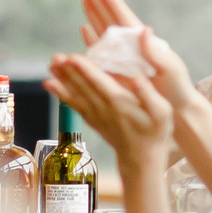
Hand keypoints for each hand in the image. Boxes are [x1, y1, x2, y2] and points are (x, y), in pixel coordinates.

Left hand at [47, 49, 175, 175]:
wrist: (140, 156)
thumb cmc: (155, 132)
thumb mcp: (162, 113)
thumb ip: (149, 95)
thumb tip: (138, 78)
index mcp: (121, 103)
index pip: (101, 84)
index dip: (87, 70)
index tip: (73, 58)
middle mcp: (104, 108)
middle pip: (84, 86)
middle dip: (69, 71)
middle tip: (56, 56)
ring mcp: (95, 114)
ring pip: (75, 93)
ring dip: (62, 79)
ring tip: (51, 64)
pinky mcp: (90, 118)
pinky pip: (73, 104)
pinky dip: (60, 93)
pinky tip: (49, 83)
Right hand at [79, 0, 196, 103]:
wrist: (172, 112)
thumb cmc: (176, 92)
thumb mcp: (171, 71)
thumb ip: (158, 53)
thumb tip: (145, 30)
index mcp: (144, 46)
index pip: (126, 21)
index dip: (115, 6)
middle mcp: (131, 49)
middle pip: (112, 22)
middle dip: (100, 5)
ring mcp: (121, 60)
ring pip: (104, 33)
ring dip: (94, 17)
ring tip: (84, 0)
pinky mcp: (113, 72)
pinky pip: (99, 52)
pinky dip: (91, 39)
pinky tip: (84, 28)